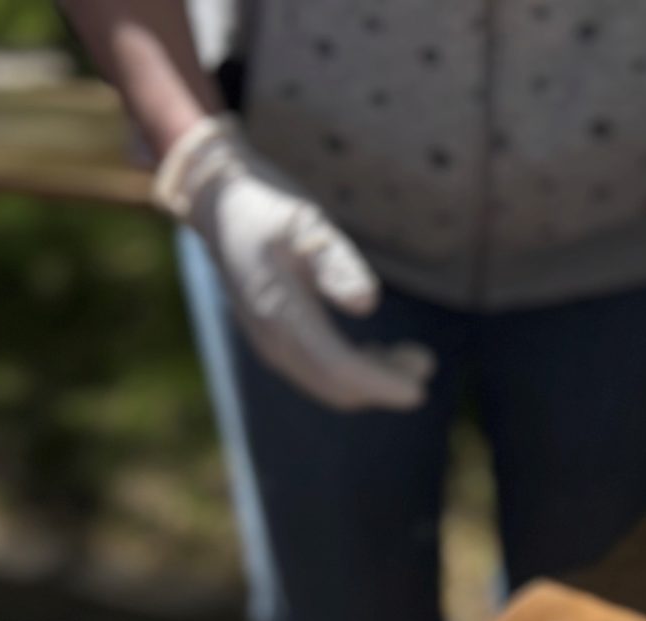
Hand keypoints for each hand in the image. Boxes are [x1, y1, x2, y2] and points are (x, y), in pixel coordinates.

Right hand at [155, 115, 432, 411]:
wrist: (219, 206)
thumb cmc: (267, 210)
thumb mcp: (306, 226)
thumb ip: (336, 265)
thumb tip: (367, 304)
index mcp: (281, 316)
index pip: (338, 368)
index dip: (380, 383)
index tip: (419, 389)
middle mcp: (273, 341)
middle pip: (335, 385)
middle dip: (383, 384)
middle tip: (426, 363)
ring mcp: (271, 344)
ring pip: (328, 383)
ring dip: (372, 378)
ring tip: (415, 357)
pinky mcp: (276, 339)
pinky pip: (318, 370)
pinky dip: (353, 369)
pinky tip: (378, 351)